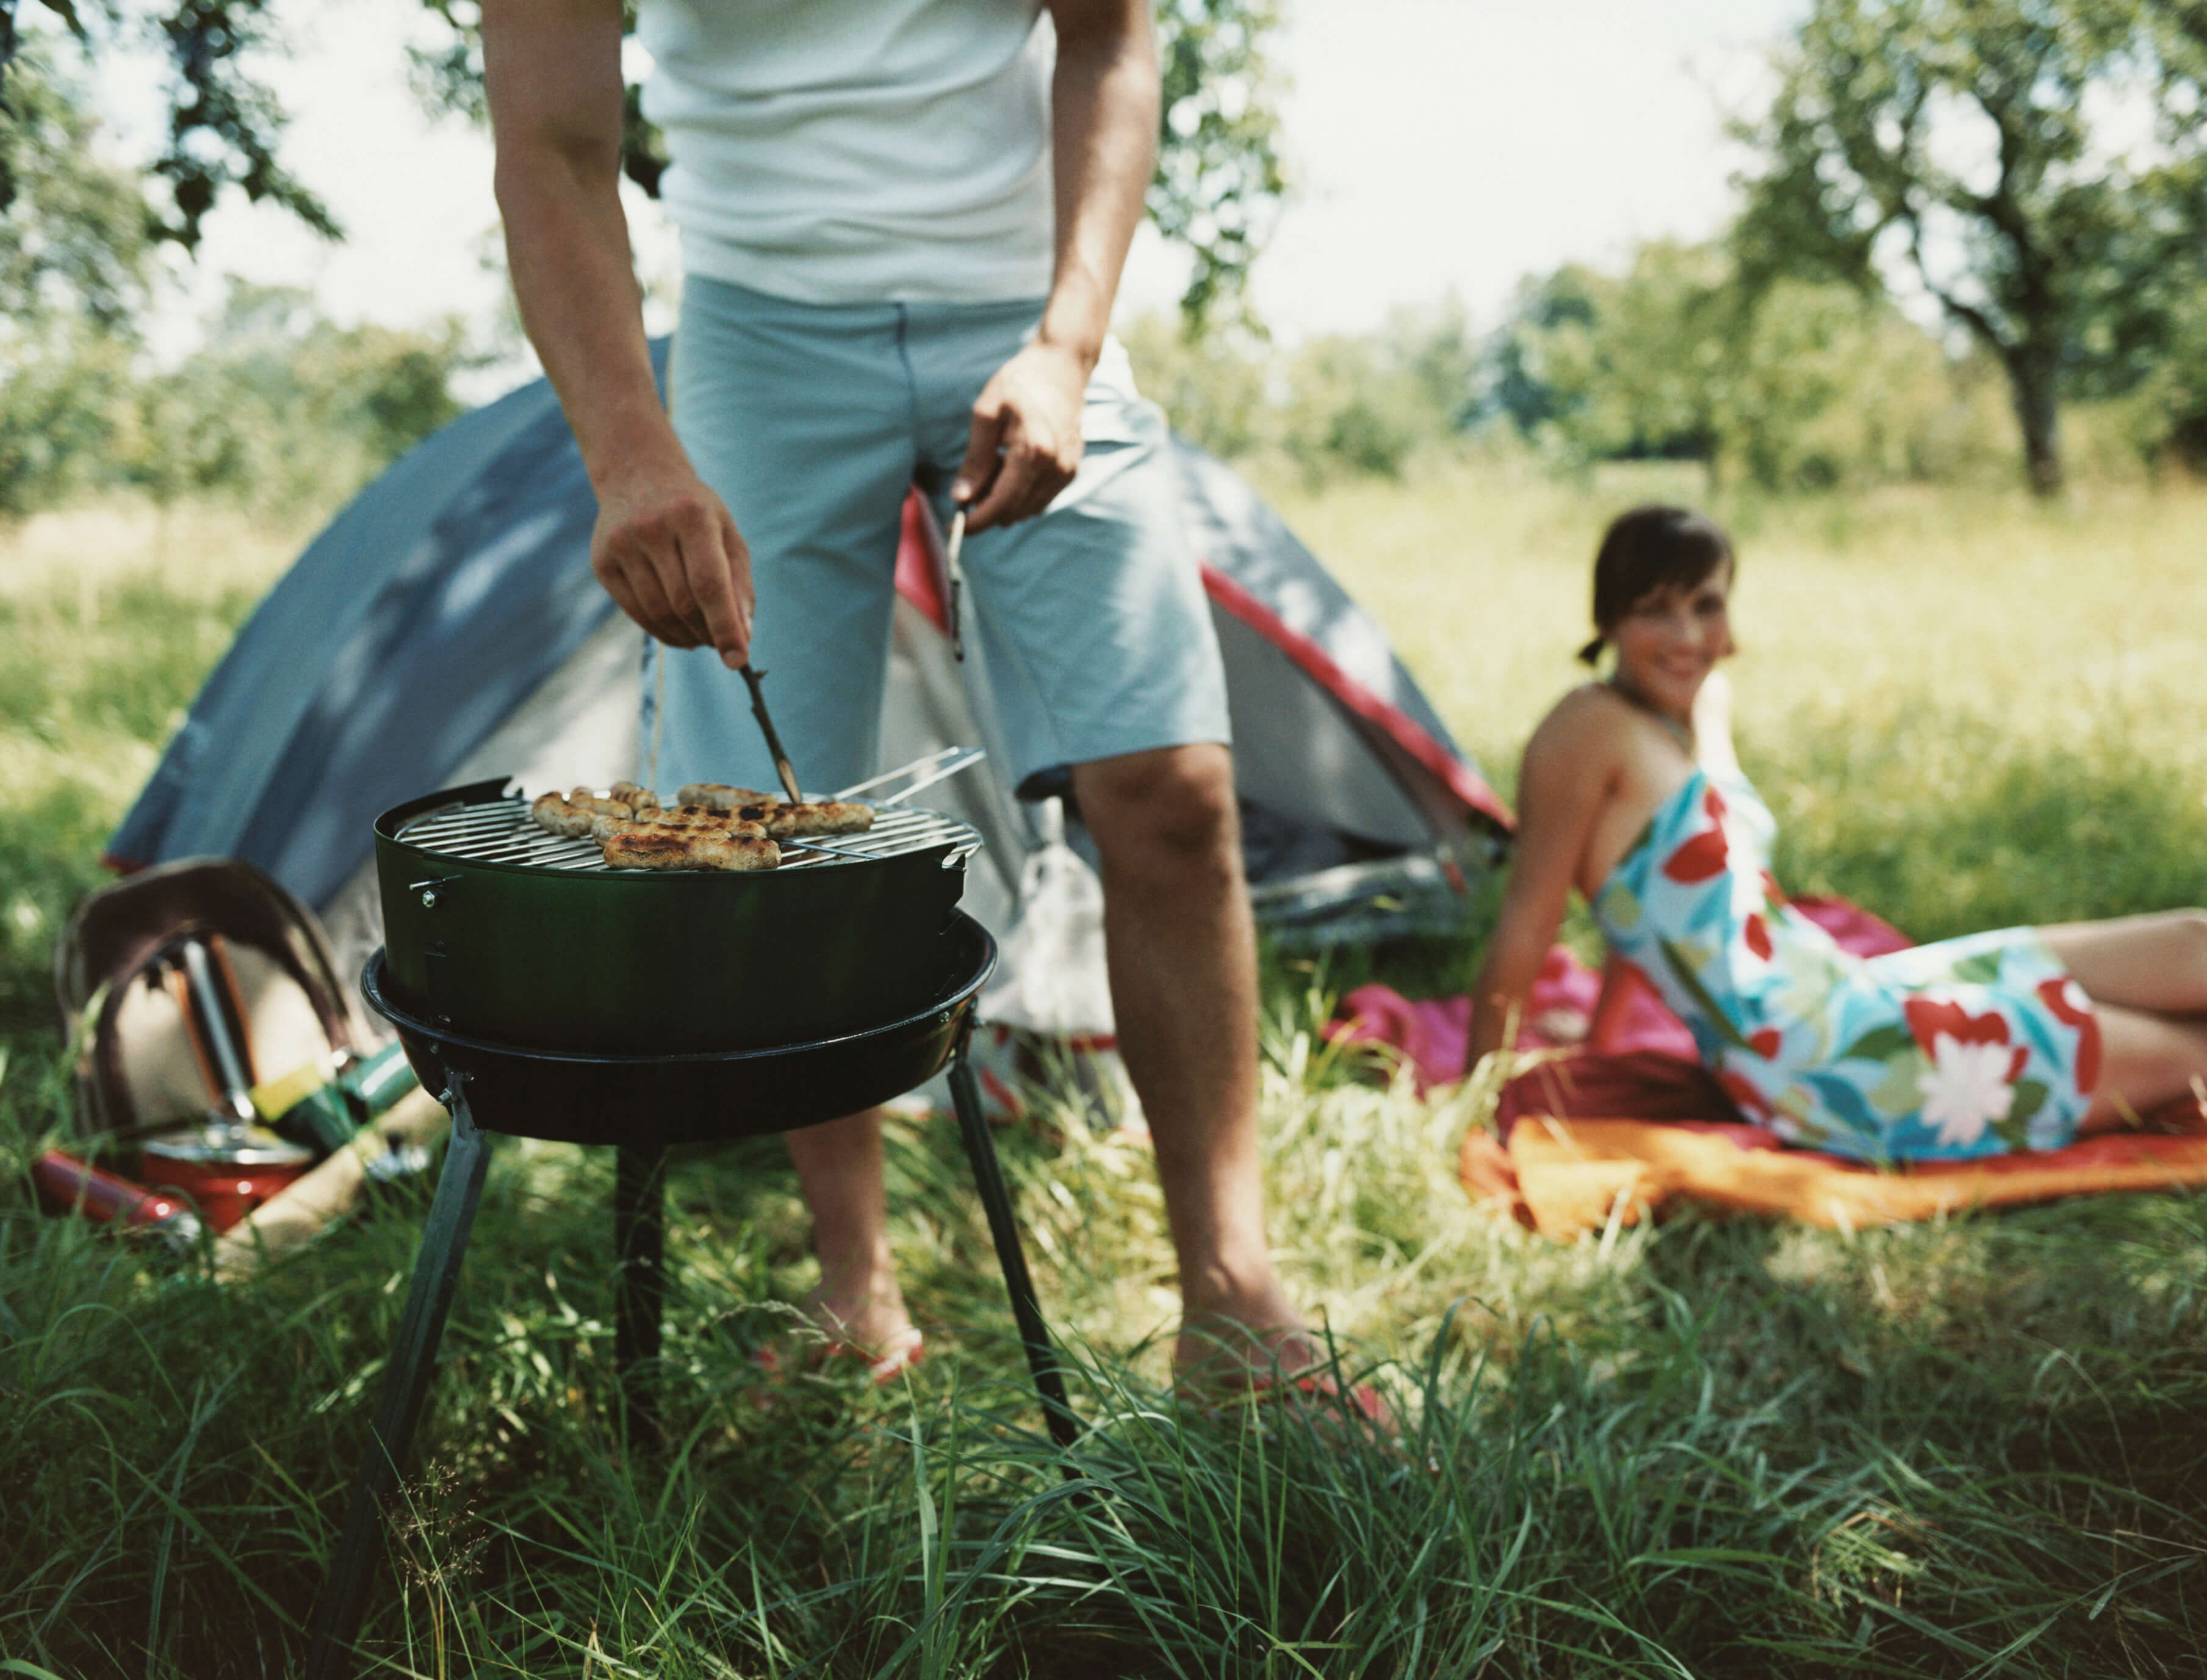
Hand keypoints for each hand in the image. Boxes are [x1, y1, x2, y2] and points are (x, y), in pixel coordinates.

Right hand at [590, 468, 753, 666]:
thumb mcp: (727, 534)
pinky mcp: (602, 561)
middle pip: (684, 603)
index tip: (738, 660)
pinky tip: (678, 632)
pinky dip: (661, 631)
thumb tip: (743, 637)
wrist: (638, 476)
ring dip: (686, 636)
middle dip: (707, 633)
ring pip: (658, 612)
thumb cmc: (695, 513)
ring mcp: (622, 543)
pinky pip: (636, 612)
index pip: (709, 585)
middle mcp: (652, 527)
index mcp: (692, 516)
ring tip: (701, 637)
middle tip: (720, 642)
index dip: (725, 627)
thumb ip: (740, 584)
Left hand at [952, 339, 1090, 532]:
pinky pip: (1040, 499)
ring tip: (989, 470)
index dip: (975, 521)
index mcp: (1034, 452)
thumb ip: (975, 459)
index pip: (1001, 505)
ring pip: (1028, 509)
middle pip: (1014, 512)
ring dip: (1003, 503)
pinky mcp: (1071, 470)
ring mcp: (1067, 471)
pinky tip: (1008, 469)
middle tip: (966, 488)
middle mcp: (1056, 468)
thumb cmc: (1019, 383)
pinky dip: (1019, 495)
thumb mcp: (986, 414)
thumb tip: (961, 498)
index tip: (952, 526)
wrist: (1061, 367)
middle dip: (986, 510)